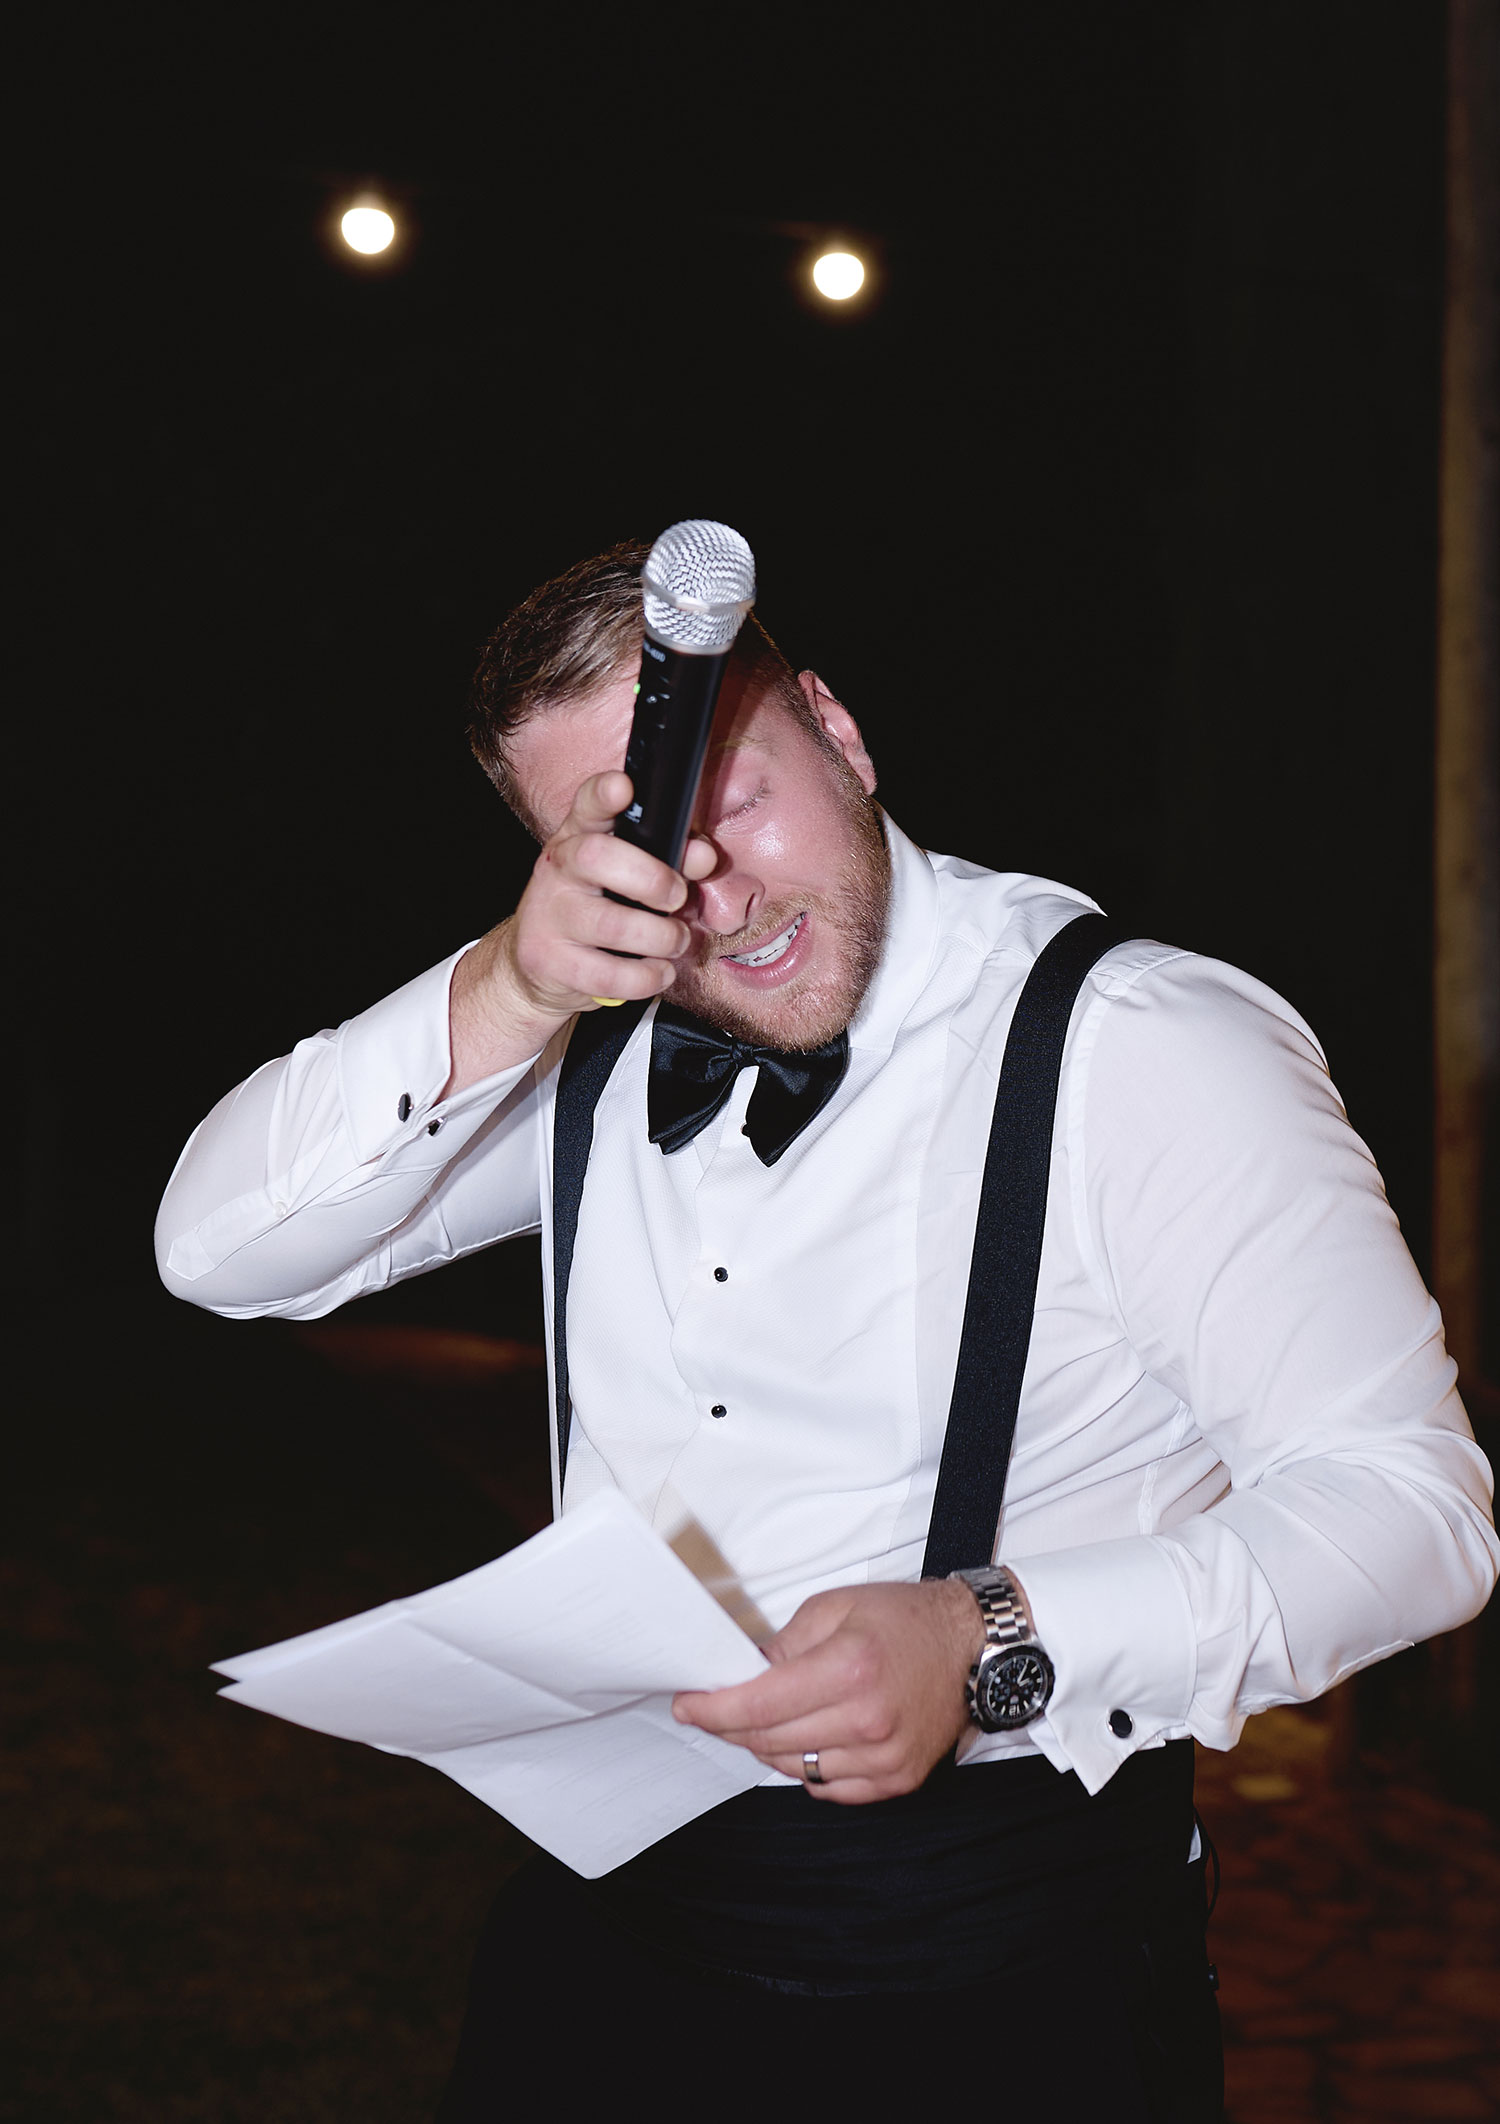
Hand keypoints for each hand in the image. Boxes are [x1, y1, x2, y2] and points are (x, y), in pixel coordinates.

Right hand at [446, 770, 715, 1091]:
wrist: (539, 967)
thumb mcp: (626, 878)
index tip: (623, 787)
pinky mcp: (547, 962)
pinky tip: (658, 971)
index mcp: (578, 837)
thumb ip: (669, 862)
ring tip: (675, 941)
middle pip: (596, 857)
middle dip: (651, 877)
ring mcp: (547, 916)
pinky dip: (647, 977)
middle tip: (676, 897)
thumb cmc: (598, 911)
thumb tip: (704, 856)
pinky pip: (608, 976)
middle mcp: (557, 870)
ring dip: (660, 937)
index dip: (603, 794)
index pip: (586, 805)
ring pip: (610, 924)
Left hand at [672, 1579, 984, 1803]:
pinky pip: (828, 1788)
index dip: (712, 1709)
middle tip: (717, 1707)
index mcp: (848, 1669)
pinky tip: (811, 1737)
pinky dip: (808, 1767)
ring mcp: (884, 1758)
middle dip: (732, 1725)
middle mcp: (866, 1721)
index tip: (687, 1705)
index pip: (757, 1706)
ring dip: (769, 1746)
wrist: (972, 1646)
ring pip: (794, 1769)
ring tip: (769, 1717)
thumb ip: (784, 1645)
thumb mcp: (835, 1607)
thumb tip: (742, 1676)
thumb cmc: (905, 1619)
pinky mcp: (896, 1780)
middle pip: (769, 1741)